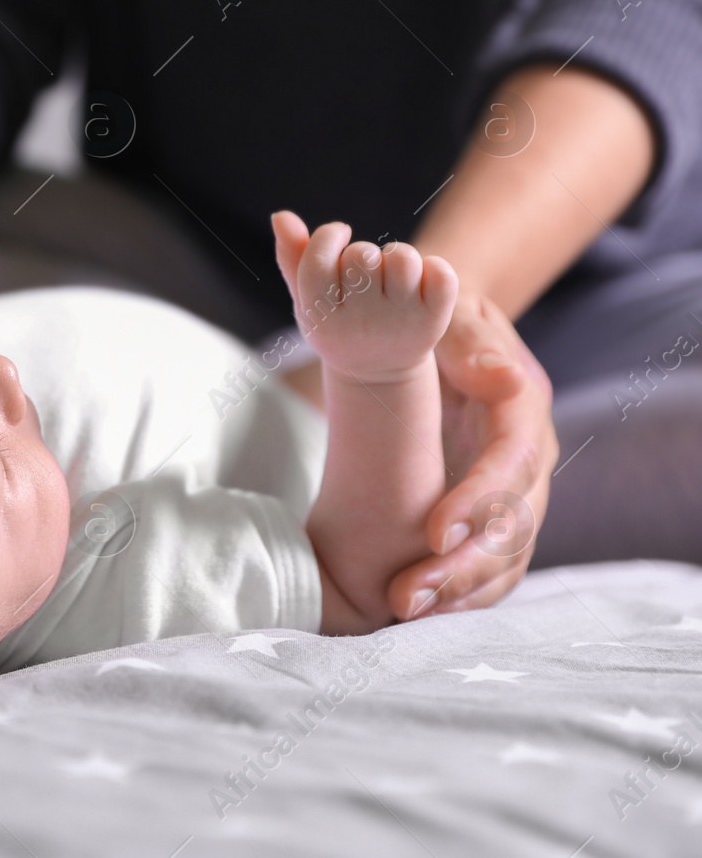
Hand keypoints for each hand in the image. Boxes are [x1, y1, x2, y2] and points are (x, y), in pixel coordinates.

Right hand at [272, 212, 457, 382]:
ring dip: (397, 257)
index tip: (338, 235)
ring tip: (391, 275)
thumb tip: (280, 215)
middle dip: (362, 252)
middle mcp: (360, 324)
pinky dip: (433, 268)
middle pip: (361, 255)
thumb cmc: (338, 325)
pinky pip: (440, 271)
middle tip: (363, 274)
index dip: (328, 236)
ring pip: (402, 258)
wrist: (379, 375)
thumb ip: (291, 257)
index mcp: (322, 319)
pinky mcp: (434, 321)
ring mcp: (400, 323)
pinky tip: (420, 283)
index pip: (318, 261)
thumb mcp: (307, 300)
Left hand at [386, 294, 557, 618]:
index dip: (479, 501)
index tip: (432, 533)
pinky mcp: (495, 517)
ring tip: (405, 612)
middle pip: (514, 524)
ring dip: (460, 590)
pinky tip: (421, 616)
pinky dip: (464, 595)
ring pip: (506, 555)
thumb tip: (501, 378)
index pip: (511, 461)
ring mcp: (516, 493)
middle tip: (406, 596)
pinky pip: (492, 566)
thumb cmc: (438, 323)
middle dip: (463, 564)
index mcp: (521, 408)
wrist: (445, 335)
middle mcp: (529, 458)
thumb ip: (469, 345)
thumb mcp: (451, 319)